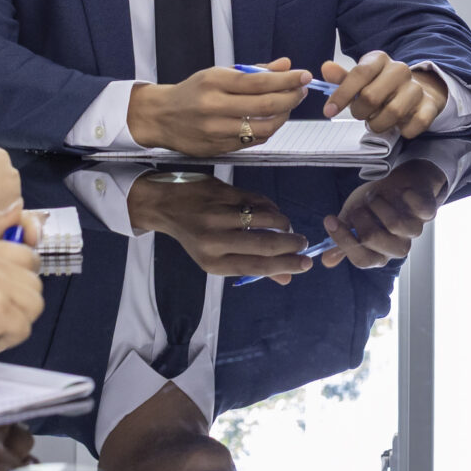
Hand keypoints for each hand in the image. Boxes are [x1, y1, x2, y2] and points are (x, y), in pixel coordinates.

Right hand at [128, 62, 311, 155]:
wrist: (161, 117)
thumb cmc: (192, 92)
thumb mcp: (218, 73)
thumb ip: (253, 70)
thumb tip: (285, 65)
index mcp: (214, 82)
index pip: (259, 81)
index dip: (286, 80)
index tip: (303, 75)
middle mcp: (215, 107)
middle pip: (265, 105)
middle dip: (290, 97)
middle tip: (301, 91)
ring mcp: (217, 130)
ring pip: (263, 127)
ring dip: (283, 117)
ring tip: (288, 106)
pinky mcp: (219, 148)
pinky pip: (253, 141)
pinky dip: (268, 130)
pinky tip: (271, 120)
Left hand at [128, 173, 314, 281]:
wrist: (164, 204)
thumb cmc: (195, 236)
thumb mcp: (216, 258)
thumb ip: (251, 267)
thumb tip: (286, 279)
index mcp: (213, 262)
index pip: (257, 267)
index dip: (286, 266)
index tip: (306, 264)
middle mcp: (215, 239)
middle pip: (264, 244)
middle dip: (291, 245)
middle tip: (304, 244)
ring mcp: (218, 213)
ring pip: (265, 218)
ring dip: (283, 223)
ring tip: (287, 228)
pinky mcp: (223, 192)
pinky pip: (257, 200)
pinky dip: (271, 207)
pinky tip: (272, 212)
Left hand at [321, 52, 447, 137]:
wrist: (419, 90)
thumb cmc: (382, 86)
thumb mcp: (361, 79)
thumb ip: (343, 77)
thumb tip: (326, 68)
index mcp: (380, 60)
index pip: (359, 74)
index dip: (341, 94)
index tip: (329, 111)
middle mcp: (400, 70)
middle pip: (371, 96)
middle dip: (360, 112)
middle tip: (360, 115)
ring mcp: (417, 88)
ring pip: (392, 113)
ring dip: (378, 124)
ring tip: (377, 122)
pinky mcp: (430, 105)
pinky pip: (415, 125)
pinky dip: (403, 131)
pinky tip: (399, 126)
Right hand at [322, 159, 449, 267]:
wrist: (404, 181)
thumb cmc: (376, 203)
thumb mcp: (354, 219)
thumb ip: (343, 237)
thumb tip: (326, 260)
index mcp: (379, 253)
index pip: (361, 259)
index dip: (343, 241)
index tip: (330, 220)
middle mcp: (397, 246)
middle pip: (374, 239)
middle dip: (359, 217)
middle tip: (358, 205)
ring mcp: (414, 230)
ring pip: (396, 224)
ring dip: (379, 204)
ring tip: (375, 195)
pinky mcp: (427, 212)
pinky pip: (422, 210)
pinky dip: (409, 197)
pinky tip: (402, 191)